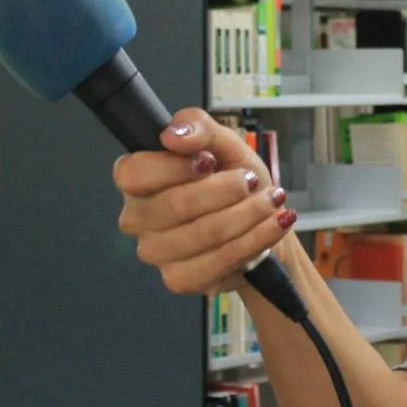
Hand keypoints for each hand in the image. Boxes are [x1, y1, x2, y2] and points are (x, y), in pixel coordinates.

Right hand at [114, 111, 297, 295]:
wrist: (261, 219)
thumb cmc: (233, 177)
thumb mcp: (223, 142)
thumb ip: (197, 126)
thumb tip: (172, 135)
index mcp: (136, 180)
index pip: (134, 173)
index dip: (174, 166)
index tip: (211, 161)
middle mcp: (137, 218)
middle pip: (177, 205)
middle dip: (226, 189)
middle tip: (251, 180)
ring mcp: (155, 252)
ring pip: (204, 233)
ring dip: (248, 214)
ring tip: (271, 201)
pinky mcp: (179, 279)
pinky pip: (219, 261)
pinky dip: (255, 239)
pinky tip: (272, 225)